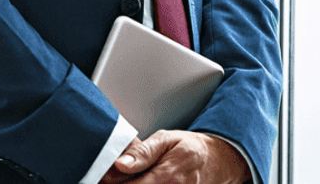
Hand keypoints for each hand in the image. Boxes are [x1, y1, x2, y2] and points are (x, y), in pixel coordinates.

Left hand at [101, 132, 249, 183]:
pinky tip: (138, 180)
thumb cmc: (191, 149)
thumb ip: (143, 153)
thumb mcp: (167, 139)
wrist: (218, 162)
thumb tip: (120, 164)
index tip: (100, 175)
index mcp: (165, 177)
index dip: (110, 182)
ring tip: (128, 177)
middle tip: (111, 176)